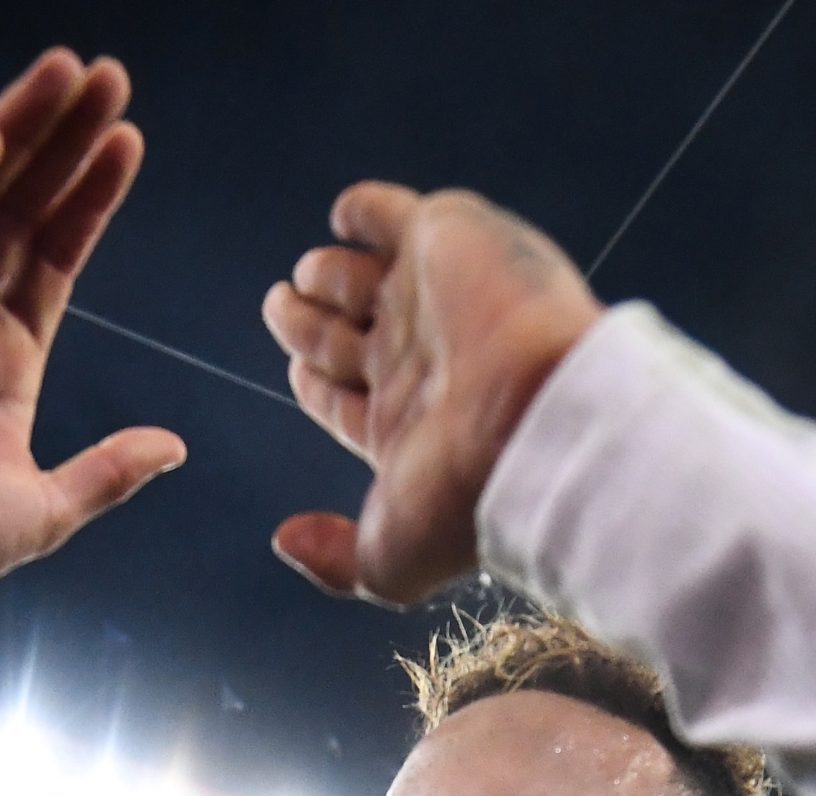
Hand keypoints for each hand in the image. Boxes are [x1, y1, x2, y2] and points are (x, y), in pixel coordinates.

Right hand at [0, 49, 185, 620]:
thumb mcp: (46, 510)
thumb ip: (108, 473)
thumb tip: (176, 446)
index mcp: (7, 353)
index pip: (57, 252)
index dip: (90, 195)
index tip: (129, 140)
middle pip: (19, 204)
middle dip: (62, 138)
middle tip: (108, 74)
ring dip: (12, 131)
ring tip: (64, 78)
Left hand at [261, 183, 603, 604]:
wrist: (536, 413)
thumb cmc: (468, 490)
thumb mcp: (390, 558)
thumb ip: (337, 563)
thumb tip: (286, 540)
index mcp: (405, 424)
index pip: (343, 395)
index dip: (314, 382)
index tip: (298, 372)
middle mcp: (416, 360)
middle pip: (340, 334)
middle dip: (304, 323)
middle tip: (279, 306)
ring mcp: (429, 299)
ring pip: (354, 276)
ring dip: (321, 273)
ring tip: (302, 280)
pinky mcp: (445, 241)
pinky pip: (389, 214)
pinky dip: (360, 212)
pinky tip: (345, 220)